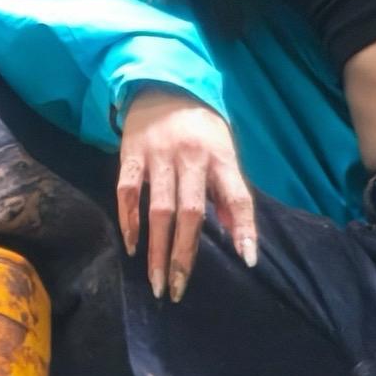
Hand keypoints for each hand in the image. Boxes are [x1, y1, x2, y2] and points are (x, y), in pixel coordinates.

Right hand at [116, 87, 255, 301]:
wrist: (164, 85)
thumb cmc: (201, 129)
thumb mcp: (224, 153)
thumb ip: (230, 196)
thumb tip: (241, 245)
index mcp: (220, 157)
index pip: (238, 196)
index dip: (244, 228)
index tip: (247, 262)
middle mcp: (190, 156)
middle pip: (190, 212)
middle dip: (184, 255)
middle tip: (178, 290)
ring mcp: (159, 155)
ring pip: (159, 208)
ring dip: (157, 248)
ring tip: (157, 281)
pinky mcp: (131, 153)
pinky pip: (127, 192)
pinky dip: (129, 221)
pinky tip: (133, 246)